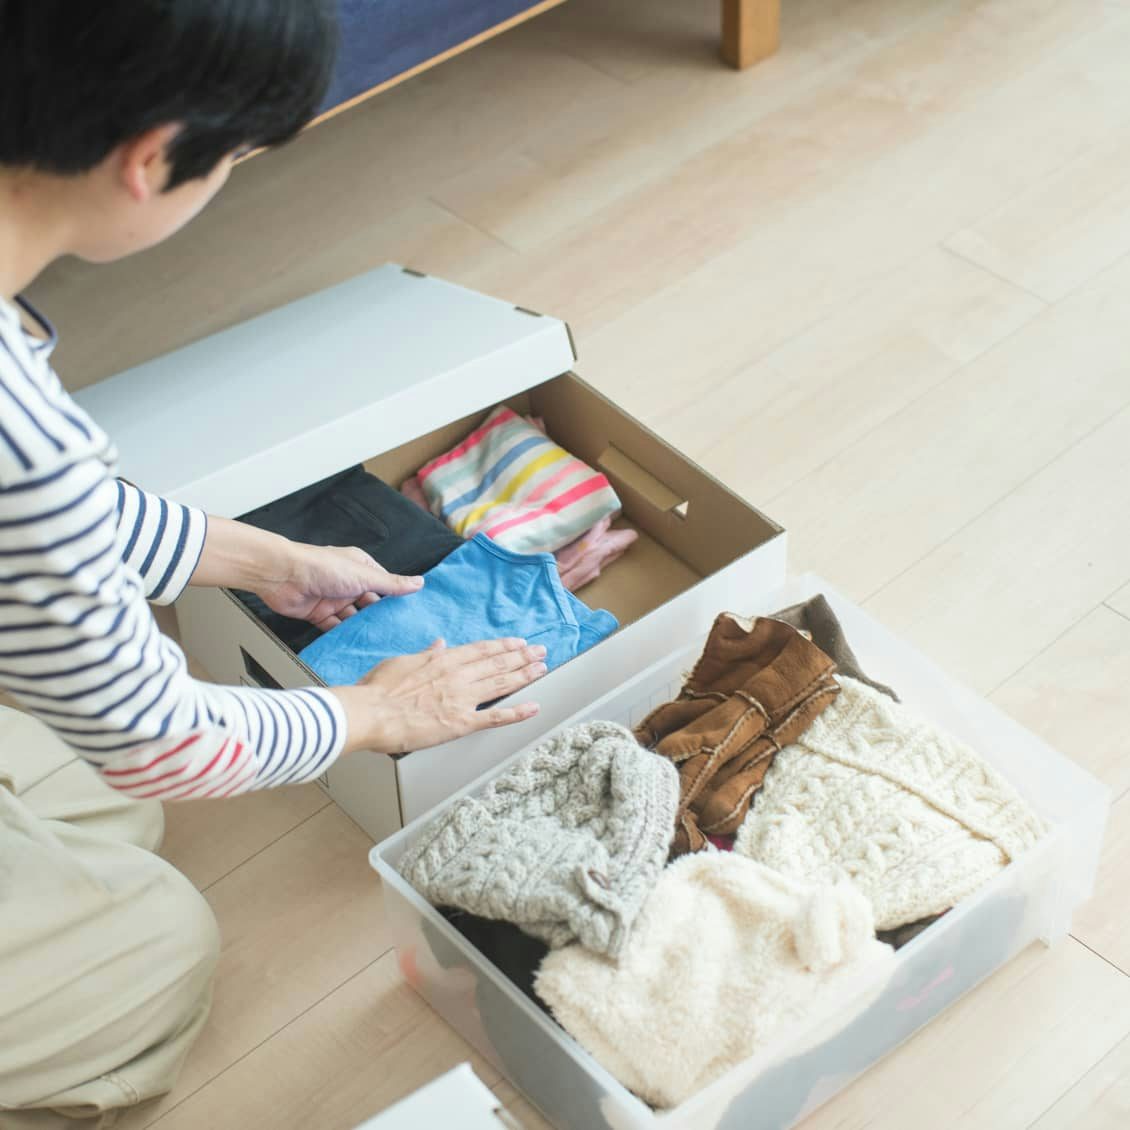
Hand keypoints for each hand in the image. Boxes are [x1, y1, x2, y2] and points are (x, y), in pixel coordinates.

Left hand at [257, 542, 422, 630]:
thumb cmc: (321, 567)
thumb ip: (391, 583)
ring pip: (353, 617)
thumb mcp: (364, 575)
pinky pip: (334, 627)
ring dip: (360, 627)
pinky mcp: (318, 614)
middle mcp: (347, 582)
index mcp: (360, 568)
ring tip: (376, 641)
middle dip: (378, 617)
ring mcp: (333, 598)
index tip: (407, 613)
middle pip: (369, 603)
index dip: (395, 598)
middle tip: (394, 632)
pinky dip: (342, 634)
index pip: (383, 584)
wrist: (282, 577)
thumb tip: (418, 582)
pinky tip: (353, 643)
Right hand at [330, 638, 546, 753]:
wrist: (371, 713)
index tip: (518, 643)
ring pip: (502, 683)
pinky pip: (496, 717)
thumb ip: (425, 654)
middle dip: (522, 656)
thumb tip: (439, 644)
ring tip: (542, 668)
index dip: (503, 646)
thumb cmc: (378, 690)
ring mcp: (462, 698)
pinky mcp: (461, 723)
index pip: (481, 649)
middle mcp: (458, 675)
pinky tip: (533, 707)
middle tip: (540, 652)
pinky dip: (517, 712)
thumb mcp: (402, 662)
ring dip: (525, 675)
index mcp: (443, 660)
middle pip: (497, 662)